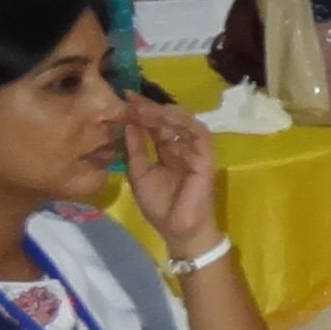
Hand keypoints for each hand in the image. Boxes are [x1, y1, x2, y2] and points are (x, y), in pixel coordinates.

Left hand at [119, 91, 224, 255]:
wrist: (177, 230)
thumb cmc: (159, 206)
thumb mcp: (139, 173)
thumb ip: (135, 148)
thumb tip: (128, 123)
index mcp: (166, 152)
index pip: (155, 127)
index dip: (141, 114)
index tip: (125, 100)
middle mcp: (181, 147)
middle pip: (168, 121)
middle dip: (150, 108)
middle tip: (132, 99)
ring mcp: (194, 151)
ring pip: (183, 123)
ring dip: (164, 113)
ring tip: (145, 108)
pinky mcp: (205, 157)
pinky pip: (198, 134)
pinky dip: (183, 123)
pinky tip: (166, 116)